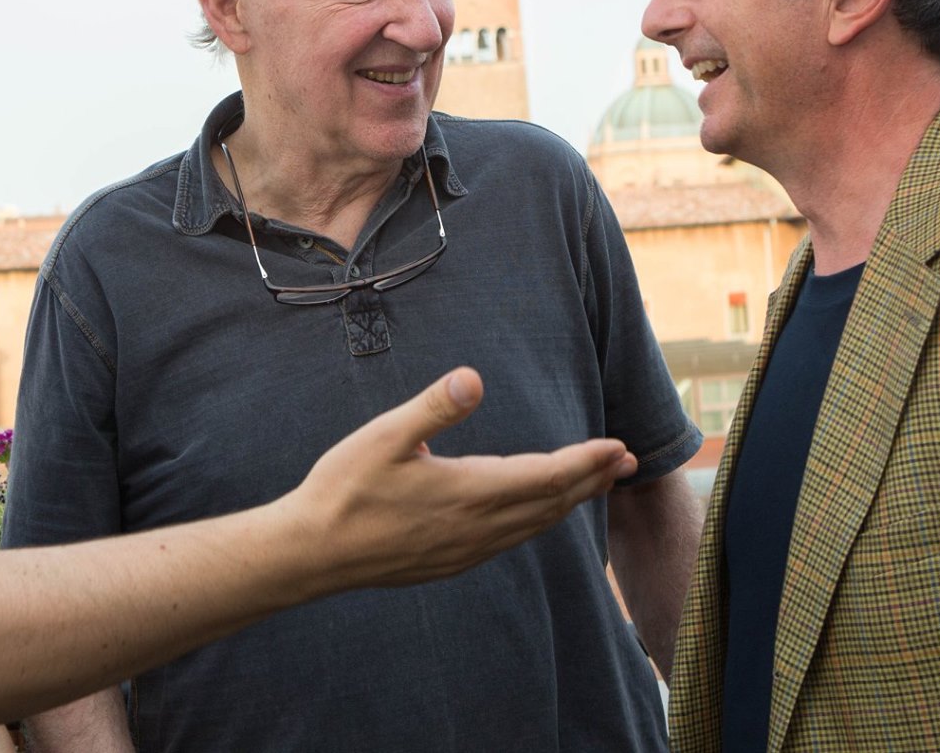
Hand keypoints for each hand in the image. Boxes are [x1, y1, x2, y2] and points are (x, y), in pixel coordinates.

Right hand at [282, 366, 635, 592]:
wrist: (313, 553)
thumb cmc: (344, 488)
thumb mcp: (384, 436)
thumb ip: (434, 408)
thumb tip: (473, 378)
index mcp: (468, 492)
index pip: (546, 477)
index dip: (586, 461)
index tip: (618, 445)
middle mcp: (477, 527)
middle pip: (551, 505)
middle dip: (592, 480)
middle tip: (626, 461)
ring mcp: (465, 550)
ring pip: (533, 527)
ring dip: (568, 502)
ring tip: (594, 484)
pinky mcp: (451, 562)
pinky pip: (510, 541)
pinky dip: (537, 522)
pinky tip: (535, 514)